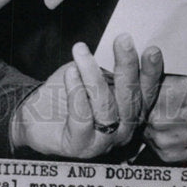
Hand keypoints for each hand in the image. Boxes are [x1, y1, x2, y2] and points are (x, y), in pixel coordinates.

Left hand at [11, 35, 162, 158]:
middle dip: (127, 67)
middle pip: (130, 99)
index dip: (151, 72)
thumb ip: (109, 68)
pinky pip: (82, 117)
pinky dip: (76, 91)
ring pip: (106, 107)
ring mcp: (103, 142)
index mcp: (132, 112)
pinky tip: (70, 72)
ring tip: (81, 50)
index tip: (152, 49)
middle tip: (123, 40)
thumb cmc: (67, 92)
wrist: (34, 116)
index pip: (147, 92)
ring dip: (93, 75)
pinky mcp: (80, 146)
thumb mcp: (93, 75)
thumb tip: (122, 44)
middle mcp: (123, 130)